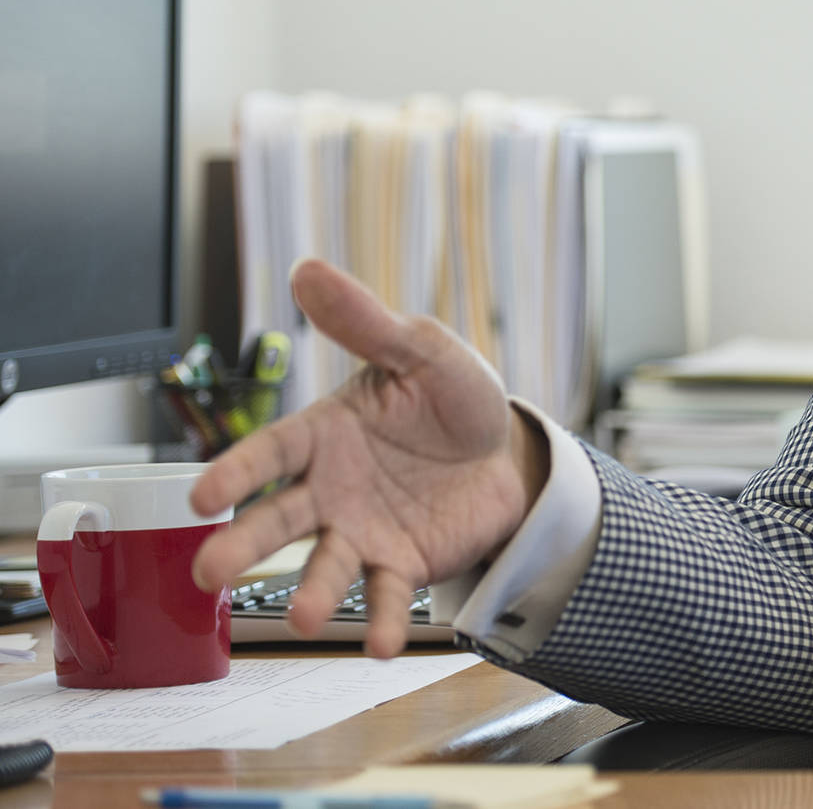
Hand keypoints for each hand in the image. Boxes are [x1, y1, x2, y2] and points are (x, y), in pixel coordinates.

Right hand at [189, 259, 548, 656]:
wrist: (507, 451)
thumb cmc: (452, 397)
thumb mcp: (421, 350)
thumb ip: (367, 323)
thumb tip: (308, 269)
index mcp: (324, 433)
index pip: (271, 451)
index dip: (236, 471)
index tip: (202, 495)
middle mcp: (329, 489)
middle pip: (278, 519)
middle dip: (243, 546)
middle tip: (207, 573)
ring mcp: (361, 531)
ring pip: (326, 564)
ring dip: (313, 593)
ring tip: (306, 618)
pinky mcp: (403, 564)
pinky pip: (389, 595)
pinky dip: (385, 622)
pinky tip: (382, 647)